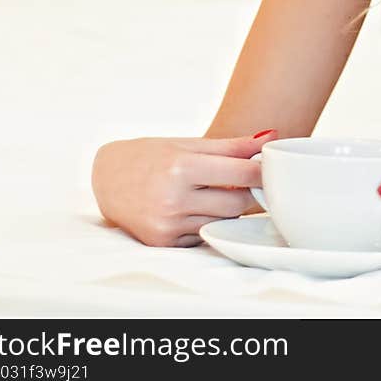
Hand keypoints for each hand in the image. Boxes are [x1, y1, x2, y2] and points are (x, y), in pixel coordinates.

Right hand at [91, 130, 278, 247]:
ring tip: (221, 191)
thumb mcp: (189, 145)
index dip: (262, 172)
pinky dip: (208, 222)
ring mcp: (167, 225)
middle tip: (251, 182)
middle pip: (236, 204)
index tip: (273, 169)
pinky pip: (202, 236)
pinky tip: (198, 208)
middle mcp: (173, 199)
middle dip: (249, 194)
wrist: (107, 178)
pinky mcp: (163, 242)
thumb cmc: (151, 155)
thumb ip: (232, 146)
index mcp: (182, 168)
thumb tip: (270, 138)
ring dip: (230, 209)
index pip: (240, 175)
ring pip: (222, 222)